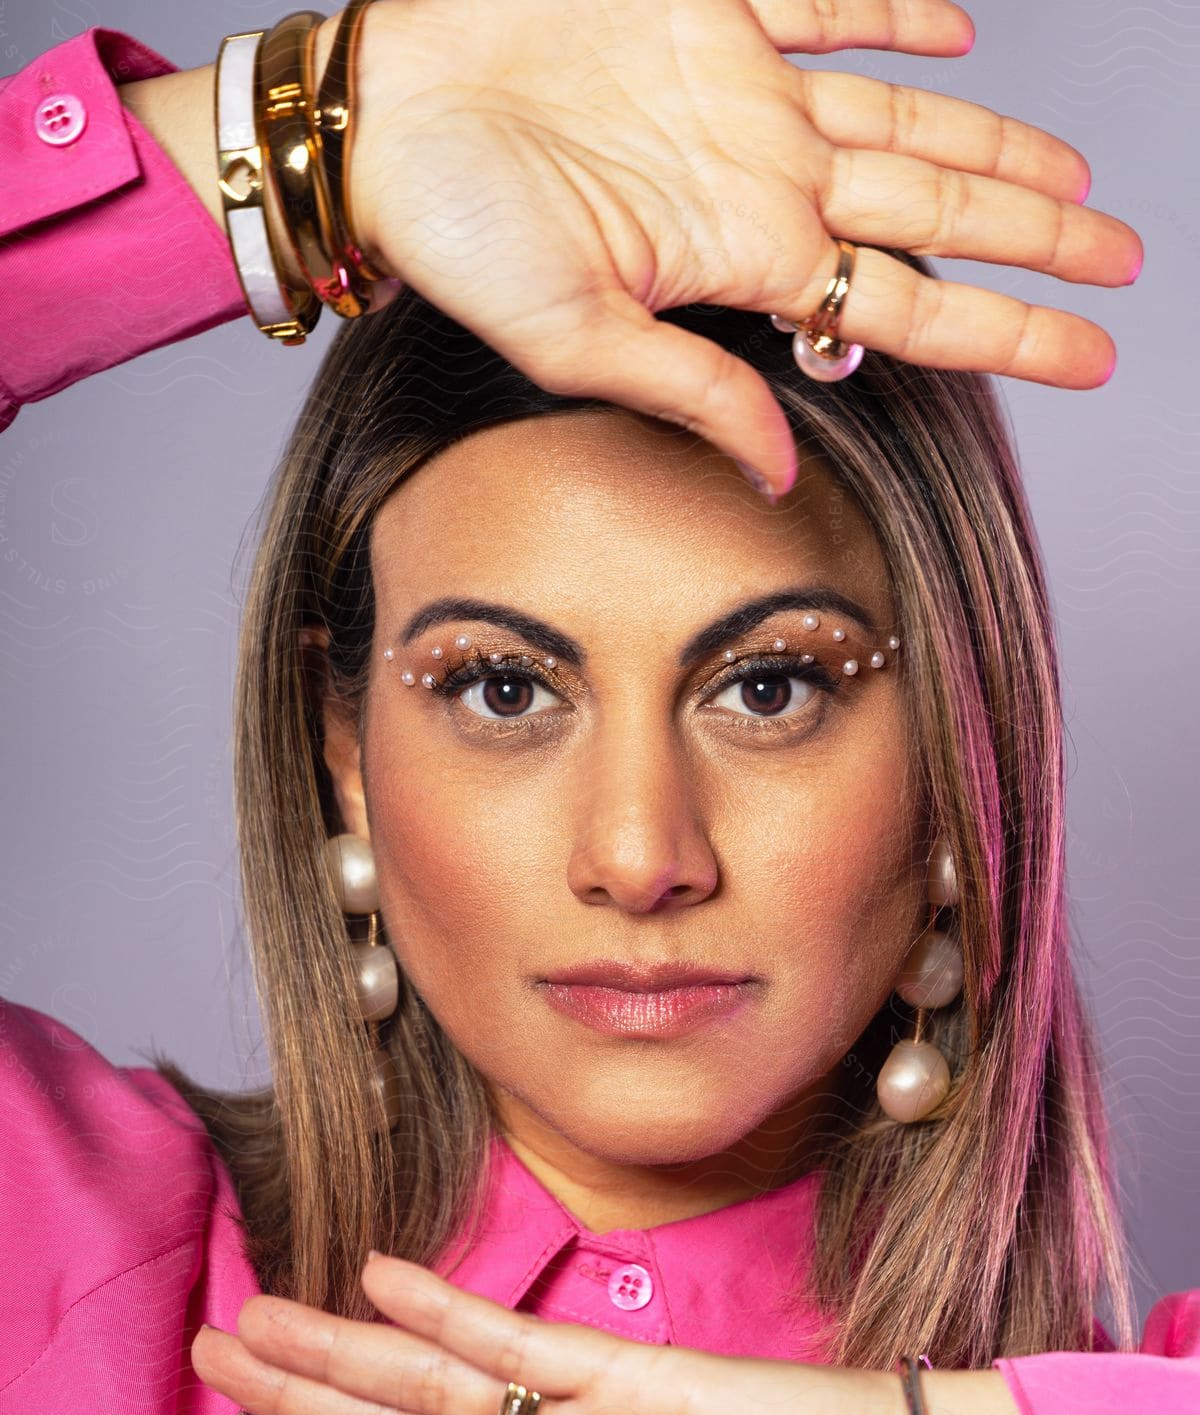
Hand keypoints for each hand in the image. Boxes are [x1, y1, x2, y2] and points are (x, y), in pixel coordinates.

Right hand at [336, 0, 1141, 493]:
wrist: (377, 120)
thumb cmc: (454, 238)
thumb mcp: (575, 343)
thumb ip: (692, 395)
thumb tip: (783, 472)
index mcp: (740, 259)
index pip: (906, 306)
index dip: (1008, 329)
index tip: (1091, 358)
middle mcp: (760, 177)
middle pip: (933, 209)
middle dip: (1036, 237)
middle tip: (1126, 258)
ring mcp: (740, 90)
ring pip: (908, 115)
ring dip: (997, 141)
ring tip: (1077, 178)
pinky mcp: (701, 3)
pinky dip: (896, 10)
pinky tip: (964, 37)